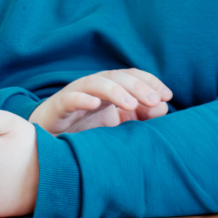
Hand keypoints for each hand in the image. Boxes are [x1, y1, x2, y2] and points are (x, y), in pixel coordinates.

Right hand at [30, 69, 172, 134]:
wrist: (49, 140)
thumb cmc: (86, 129)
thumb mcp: (118, 125)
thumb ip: (141, 116)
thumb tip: (162, 106)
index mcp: (109, 89)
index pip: (132, 77)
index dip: (150, 82)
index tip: (167, 96)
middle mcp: (93, 87)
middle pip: (116, 77)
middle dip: (136, 86)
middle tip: (153, 100)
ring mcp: (75, 95)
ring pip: (94, 83)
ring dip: (113, 90)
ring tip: (129, 103)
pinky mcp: (58, 107)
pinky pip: (70, 99)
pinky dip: (81, 99)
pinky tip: (94, 104)